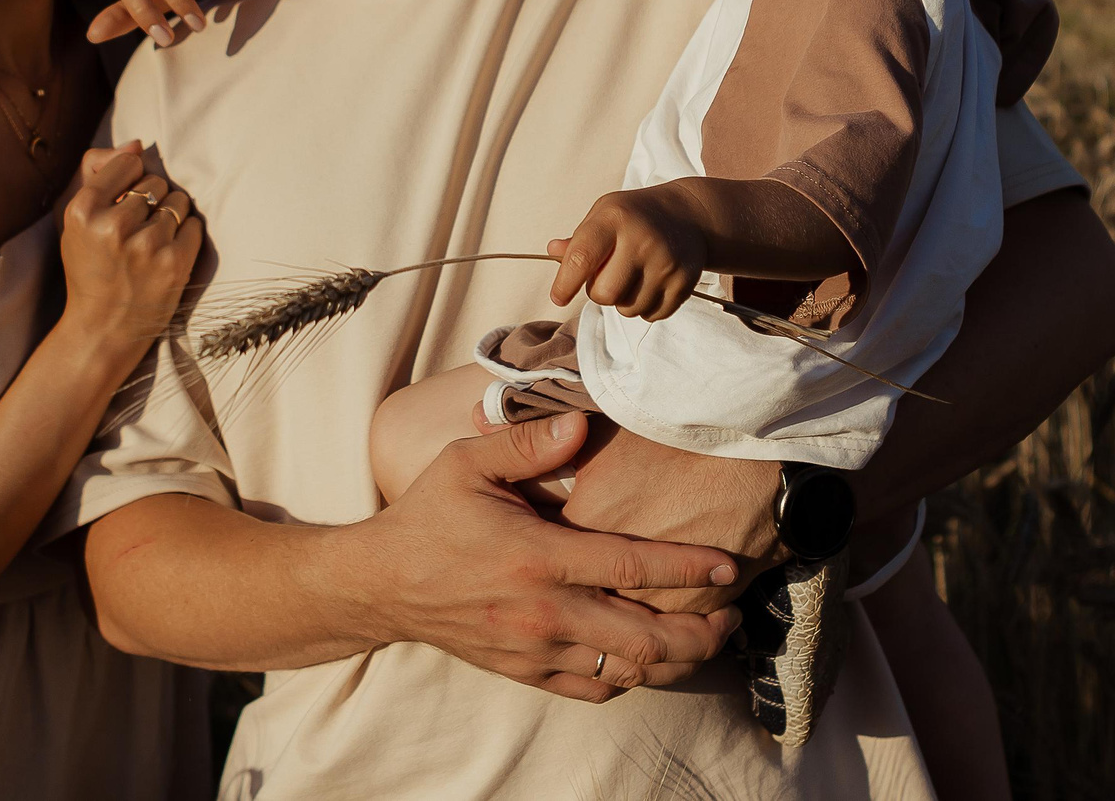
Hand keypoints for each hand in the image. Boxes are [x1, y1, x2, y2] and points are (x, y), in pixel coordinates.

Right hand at [57, 144, 201, 367]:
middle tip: (138, 227)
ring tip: (152, 239)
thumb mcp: (76, 220)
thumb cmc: (90, 268)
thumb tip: (137, 144)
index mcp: (83, 210)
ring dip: (172, 215)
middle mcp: (114, 225)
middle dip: (152, 199)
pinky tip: (167, 251)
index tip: (123, 200)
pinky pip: (195, 225)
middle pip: (156, 181)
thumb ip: (98, 173)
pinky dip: (186, 234)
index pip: (128, 162)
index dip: (130, 179)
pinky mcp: (175, 263)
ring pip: (179, 201)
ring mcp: (147, 245)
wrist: (102, 328)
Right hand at [358, 411, 743, 700]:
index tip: (727, 564)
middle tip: (732, 615)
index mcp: (537, 557)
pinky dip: (631, 680)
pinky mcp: (525, 672)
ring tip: (706, 641)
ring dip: (676, 661)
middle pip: (645, 638)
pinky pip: (593, 689)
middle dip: (700, 632)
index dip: (688, 568)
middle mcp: (544, 611)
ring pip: (627, 672)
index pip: (631, 567)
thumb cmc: (428, 517)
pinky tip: (648, 661)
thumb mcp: (465, 464)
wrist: (382, 585)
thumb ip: (524, 441)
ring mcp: (536, 650)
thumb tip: (578, 424)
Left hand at [546, 187, 704, 319]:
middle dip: (599, 292)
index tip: (558, 298)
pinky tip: (651, 283)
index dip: (565, 284)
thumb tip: (552, 251)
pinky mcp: (684, 282)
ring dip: (623, 301)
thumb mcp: (603, 215)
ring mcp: (666, 263)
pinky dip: (645, 307)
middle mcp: (642, 239)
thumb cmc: (633, 217)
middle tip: (608, 276)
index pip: (581, 259)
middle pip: (604, 294)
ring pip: (628, 309)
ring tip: (632, 276)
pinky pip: (651, 315)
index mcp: (614, 219)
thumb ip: (578, 239)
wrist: (688, 216)